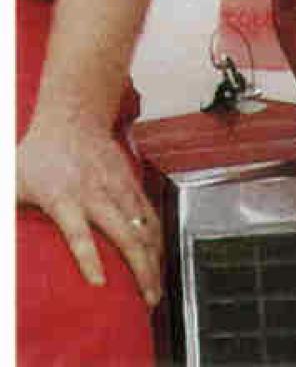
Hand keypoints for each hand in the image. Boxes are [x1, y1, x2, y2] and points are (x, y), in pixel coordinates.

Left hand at [17, 112, 163, 304]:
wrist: (74, 118)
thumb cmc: (39, 155)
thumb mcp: (12, 182)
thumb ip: (5, 209)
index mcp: (64, 197)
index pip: (79, 232)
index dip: (88, 258)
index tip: (99, 283)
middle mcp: (97, 193)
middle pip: (124, 233)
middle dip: (140, 267)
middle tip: (147, 298)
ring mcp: (118, 187)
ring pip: (143, 226)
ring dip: (153, 259)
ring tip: (155, 288)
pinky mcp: (131, 183)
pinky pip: (149, 214)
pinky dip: (157, 238)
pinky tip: (159, 257)